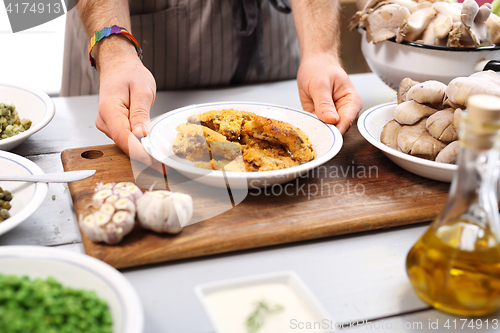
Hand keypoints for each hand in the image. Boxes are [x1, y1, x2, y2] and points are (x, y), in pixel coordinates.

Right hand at [94, 37, 166, 173]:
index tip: (156, 163)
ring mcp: (108, 126)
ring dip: (143, 152)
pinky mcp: (114, 127)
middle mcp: (105, 121)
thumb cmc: (129, 73)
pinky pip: (127, 140)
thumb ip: (140, 113)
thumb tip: (141, 135)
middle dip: (144, 156)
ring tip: (162, 161)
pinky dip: (140, 145)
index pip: (124, 139)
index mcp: (109, 111)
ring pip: (126, 144)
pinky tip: (152, 150)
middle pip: (125, 145)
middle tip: (164, 167)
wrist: (117, 65)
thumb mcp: (142, 89)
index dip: (140, 153)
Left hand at [296, 53, 362, 133]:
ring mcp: (333, 116)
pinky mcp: (321, 118)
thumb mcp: (320, 84)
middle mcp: (345, 111)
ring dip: (315, 130)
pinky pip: (316, 127)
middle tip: (310, 132)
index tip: (322, 133)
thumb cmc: (320, 68)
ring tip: (306, 125)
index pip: (346, 122)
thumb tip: (331, 120)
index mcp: (352, 102)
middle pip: (337, 130)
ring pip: (326, 131)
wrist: (314, 63)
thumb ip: (324, 103)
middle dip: (323, 132)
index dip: (334, 131)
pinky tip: (303, 124)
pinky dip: (309, 127)